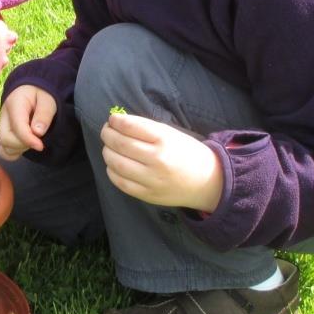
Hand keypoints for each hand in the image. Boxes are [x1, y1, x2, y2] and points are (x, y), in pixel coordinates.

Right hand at [0, 86, 57, 160]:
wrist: (33, 89)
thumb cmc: (41, 93)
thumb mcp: (48, 99)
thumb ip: (44, 114)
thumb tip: (38, 133)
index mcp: (14, 104)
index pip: (17, 127)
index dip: (28, 139)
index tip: (41, 146)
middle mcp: (4, 116)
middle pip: (5, 139)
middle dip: (23, 144)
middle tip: (38, 140)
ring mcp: (2, 126)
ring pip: (3, 147)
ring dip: (19, 149)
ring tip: (33, 140)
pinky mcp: (4, 134)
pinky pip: (4, 150)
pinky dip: (15, 152)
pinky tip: (26, 145)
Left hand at [99, 112, 222, 212]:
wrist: (206, 182)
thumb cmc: (187, 153)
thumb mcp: (172, 134)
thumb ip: (146, 129)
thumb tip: (118, 123)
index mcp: (165, 140)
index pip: (131, 127)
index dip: (116, 121)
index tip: (112, 119)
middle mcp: (157, 159)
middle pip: (120, 144)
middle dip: (107, 134)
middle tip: (106, 130)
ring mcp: (151, 179)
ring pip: (117, 163)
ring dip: (107, 152)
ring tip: (108, 147)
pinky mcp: (147, 195)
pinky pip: (121, 182)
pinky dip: (112, 171)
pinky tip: (113, 164)